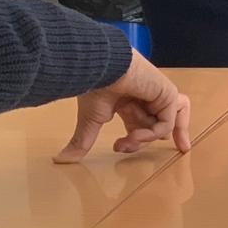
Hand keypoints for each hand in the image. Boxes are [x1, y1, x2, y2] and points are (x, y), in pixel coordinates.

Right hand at [53, 51, 190, 162]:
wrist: (102, 68)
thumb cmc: (95, 87)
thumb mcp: (90, 121)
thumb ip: (82, 141)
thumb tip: (59, 160)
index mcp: (128, 100)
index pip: (141, 123)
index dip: (136, 139)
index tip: (117, 147)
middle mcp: (145, 97)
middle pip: (154, 126)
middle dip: (139, 140)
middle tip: (121, 146)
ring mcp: (158, 95)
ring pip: (166, 125)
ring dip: (147, 137)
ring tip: (132, 140)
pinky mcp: (167, 94)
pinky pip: (167, 122)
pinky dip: (152, 133)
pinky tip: (134, 134)